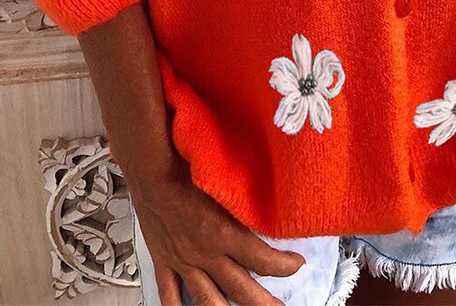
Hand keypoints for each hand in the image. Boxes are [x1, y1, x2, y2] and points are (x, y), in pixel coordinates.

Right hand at [127, 158, 304, 305]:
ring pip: (209, 300)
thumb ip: (247, 196)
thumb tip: (271, 197)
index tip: (297, 264)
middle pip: (242, 289)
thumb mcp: (226, 181)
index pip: (264, 260)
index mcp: (224, 233)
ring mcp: (184, 262)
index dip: (285, 266)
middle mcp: (206, 254)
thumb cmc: (188, 169)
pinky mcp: (165, 262)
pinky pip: (170, 294)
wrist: (152, 172)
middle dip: (265, 303)